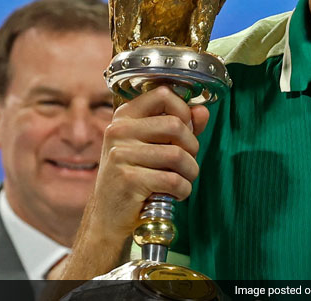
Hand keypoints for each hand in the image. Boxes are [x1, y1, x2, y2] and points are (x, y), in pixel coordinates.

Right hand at [61, 86, 208, 280]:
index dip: (184, 110)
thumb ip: (181, 125)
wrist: (108, 217)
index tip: (186, 128)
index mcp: (124, 117)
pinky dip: (183, 190)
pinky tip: (176, 193)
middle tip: (187, 161)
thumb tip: (202, 111)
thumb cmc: (136, 177)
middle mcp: (118, 131)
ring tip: (184, 179)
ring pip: (178, 155)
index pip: (163, 94)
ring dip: (191, 171)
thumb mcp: (155, 145)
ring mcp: (120, 155)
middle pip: (176, 125)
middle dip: (192, 146)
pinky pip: (173, 180)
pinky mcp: (128, 180)